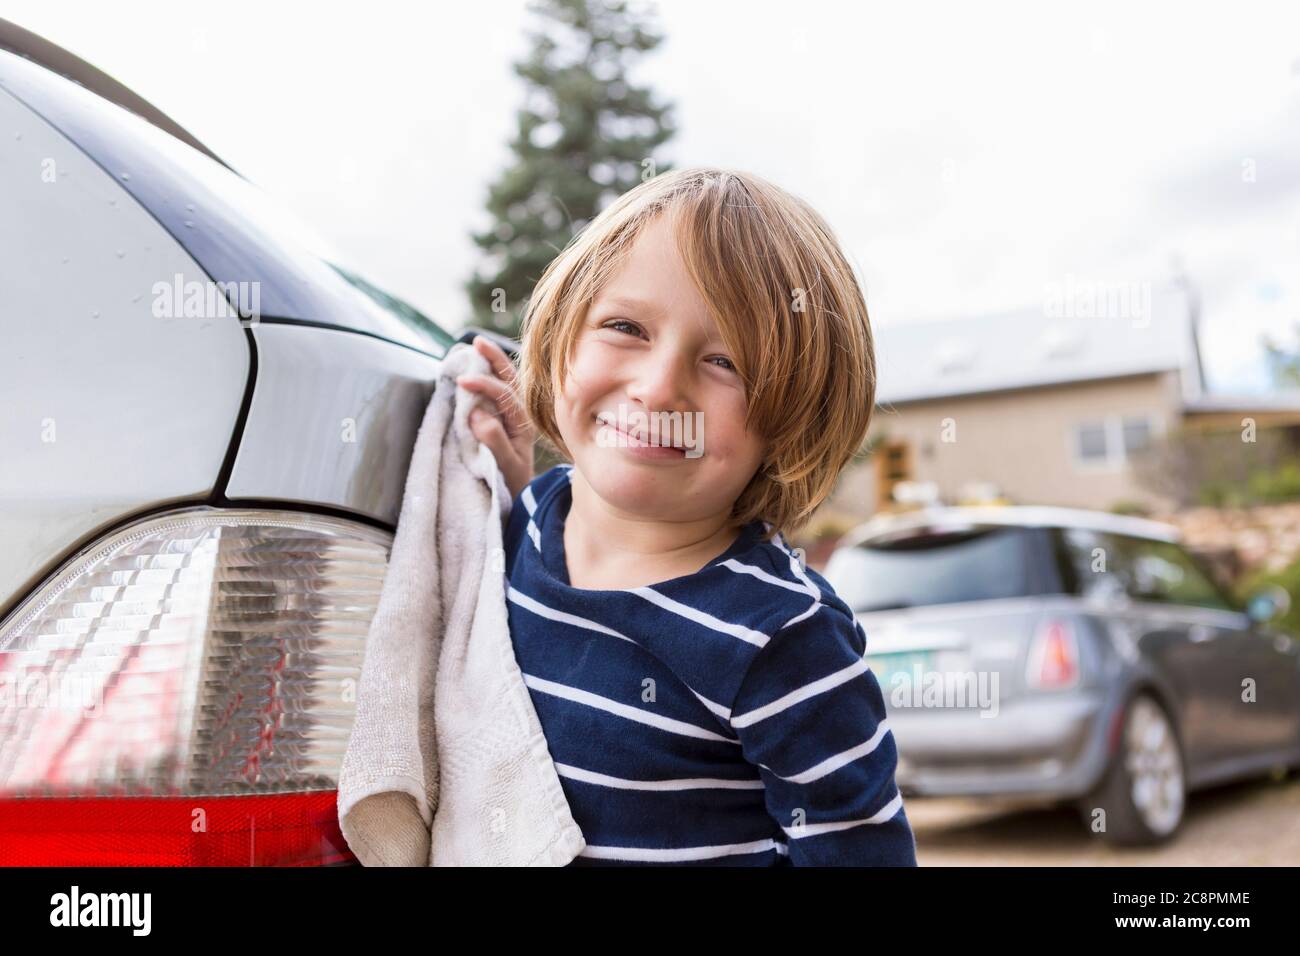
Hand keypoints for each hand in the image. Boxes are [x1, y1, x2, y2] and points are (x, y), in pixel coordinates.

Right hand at [456, 335, 535, 500]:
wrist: (520, 495)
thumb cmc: (514, 483)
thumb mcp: (506, 466)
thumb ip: (494, 441)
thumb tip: (476, 414)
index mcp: (523, 423)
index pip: (505, 395)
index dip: (484, 385)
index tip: (462, 380)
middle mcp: (521, 414)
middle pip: (512, 379)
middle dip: (495, 358)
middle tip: (477, 341)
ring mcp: (512, 414)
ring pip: (507, 381)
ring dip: (493, 362)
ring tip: (477, 345)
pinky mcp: (503, 417)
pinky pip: (499, 391)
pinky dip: (489, 375)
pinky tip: (477, 364)